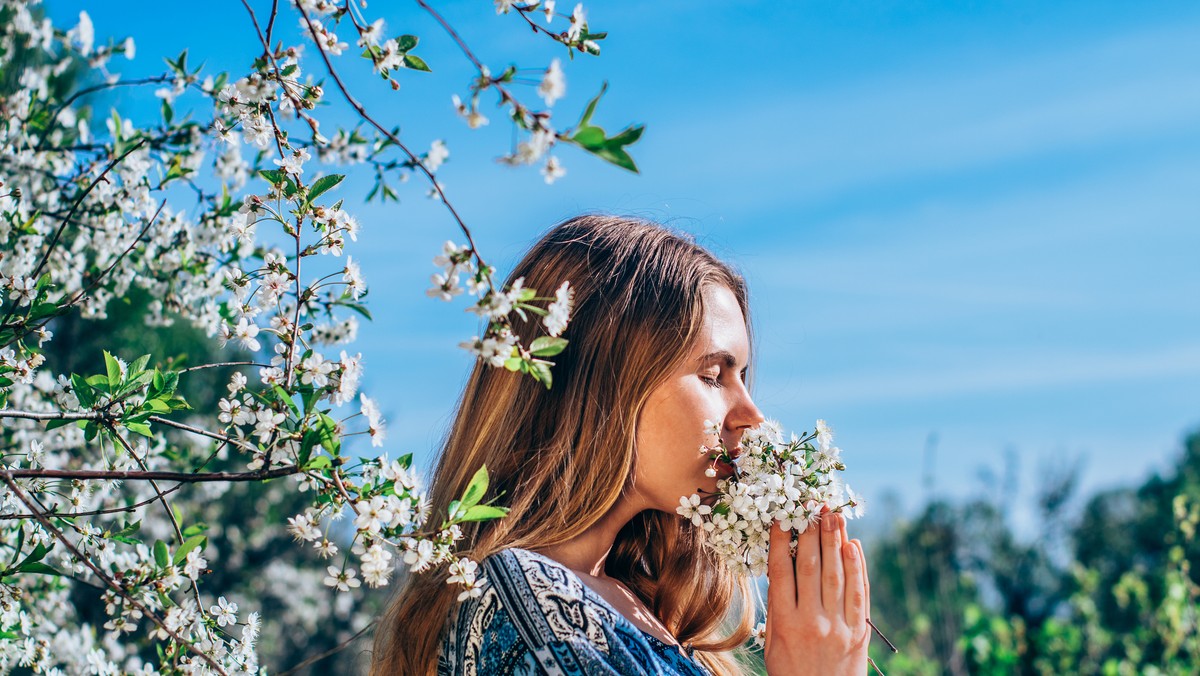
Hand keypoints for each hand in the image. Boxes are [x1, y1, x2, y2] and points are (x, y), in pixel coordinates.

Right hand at [763, 511, 870, 674]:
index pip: (781, 572)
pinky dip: (857, 568)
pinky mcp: (860, 632)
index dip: (780, 541)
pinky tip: (852, 546)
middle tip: (812, 505)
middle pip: (810, 567)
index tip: (781, 517)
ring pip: (836, 575)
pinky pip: (859, 594)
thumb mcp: (773, 642)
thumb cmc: (791, 672)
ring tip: (833, 515)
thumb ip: (777, 607)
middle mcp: (812, 622)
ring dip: (835, 541)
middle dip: (811, 532)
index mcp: (785, 624)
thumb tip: (779, 568)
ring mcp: (838, 626)